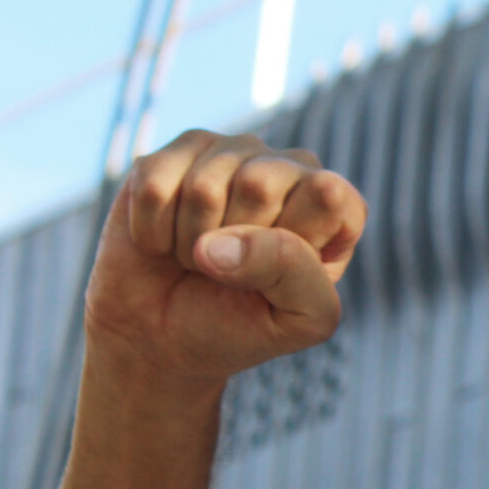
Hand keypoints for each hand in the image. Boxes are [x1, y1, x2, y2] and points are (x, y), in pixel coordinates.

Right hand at [84, 131, 367, 385]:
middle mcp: (289, 169)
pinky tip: (164, 242)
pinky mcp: (171, 155)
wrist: (162, 334)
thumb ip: (292, 274)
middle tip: (232, 271)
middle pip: (259, 184)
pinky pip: (154, 185)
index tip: (280, 277)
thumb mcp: (297, 319)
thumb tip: (224, 242)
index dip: (291, 243)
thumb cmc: (241, 326)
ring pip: (203, 186)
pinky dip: (151, 230)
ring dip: (190, 242)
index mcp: (337, 206)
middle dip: (235, 244)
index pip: (327, 193)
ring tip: (200, 258)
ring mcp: (231, 153)